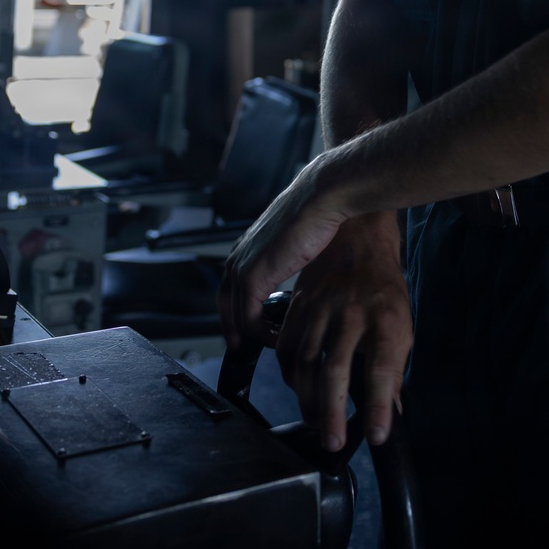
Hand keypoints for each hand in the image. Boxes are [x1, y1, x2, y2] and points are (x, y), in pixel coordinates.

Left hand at [217, 151, 349, 349]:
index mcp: (246, 248)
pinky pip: (249, 321)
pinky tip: (281, 338)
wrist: (321, 198)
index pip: (231, 291)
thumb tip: (301, 282)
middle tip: (251, 351)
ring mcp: (240, 268)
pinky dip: (263, 335)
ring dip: (256, 337)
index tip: (254, 333)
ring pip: (237, 318)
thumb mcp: (298, 244)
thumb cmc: (320, 214)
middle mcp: (236, 258)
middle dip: (237, 332)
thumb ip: (290, 262)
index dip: (239, 315)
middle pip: (226, 307)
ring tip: (278, 347)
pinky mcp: (251, 278)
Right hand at [275, 212, 411, 451]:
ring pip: (307, 361)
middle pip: (338, 370)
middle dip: (333, 413)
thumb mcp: (402, 323)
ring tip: (314, 423)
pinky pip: (287, 344)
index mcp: (387, 318)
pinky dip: (289, 372)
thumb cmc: (384, 286)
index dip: (378, 405)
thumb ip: (394, 367)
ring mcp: (324, 306)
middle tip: (331, 442)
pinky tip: (297, 387)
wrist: (358, 236)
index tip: (376, 436)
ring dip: (307, 399)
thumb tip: (390, 410)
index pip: (384, 368)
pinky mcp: (301, 303)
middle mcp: (354, 312)